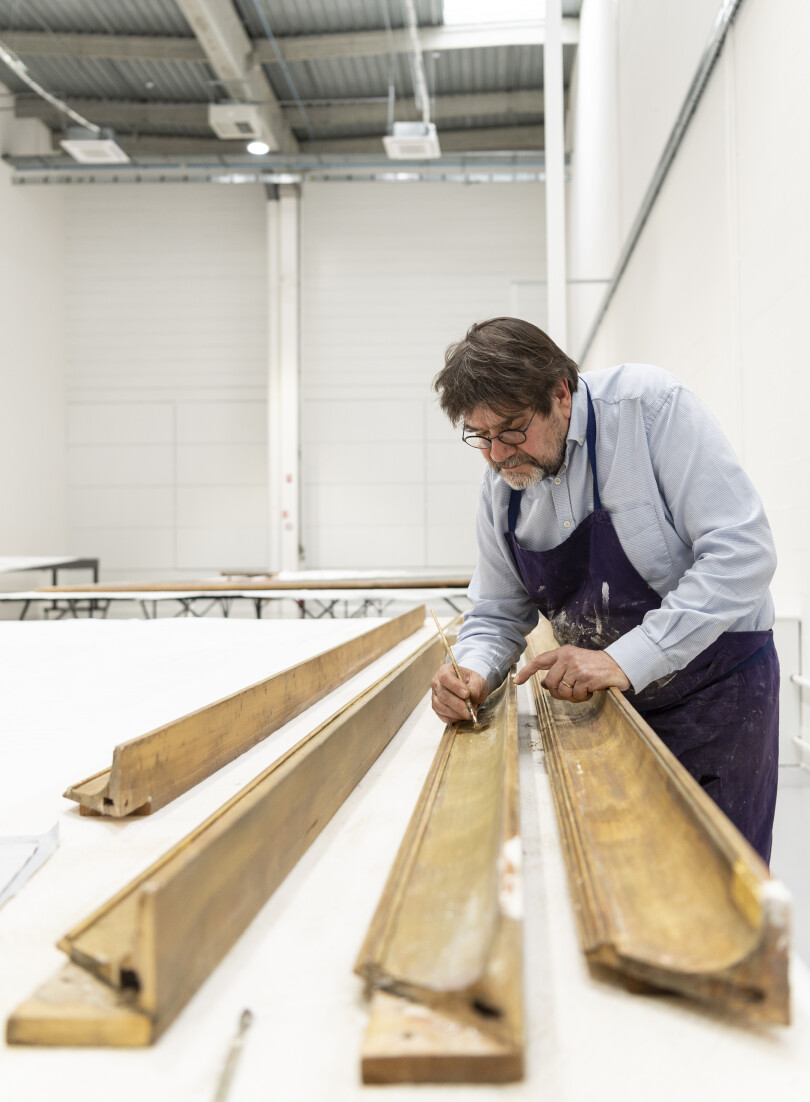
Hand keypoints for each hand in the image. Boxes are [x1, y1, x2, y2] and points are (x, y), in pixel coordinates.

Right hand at [430, 663, 488, 722]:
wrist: (468, 687)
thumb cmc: (471, 681)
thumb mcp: (477, 680)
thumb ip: (475, 687)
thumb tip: (471, 697)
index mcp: (445, 671)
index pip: (445, 678)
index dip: (455, 687)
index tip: (467, 694)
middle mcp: (436, 683)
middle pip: (444, 695)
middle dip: (458, 705)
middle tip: (470, 711)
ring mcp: (435, 696)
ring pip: (441, 707)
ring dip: (456, 714)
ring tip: (469, 714)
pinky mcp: (436, 708)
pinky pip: (442, 716)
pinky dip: (453, 718)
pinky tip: (462, 717)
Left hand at [514, 645, 630, 702]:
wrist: (618, 666)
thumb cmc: (594, 666)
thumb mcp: (574, 662)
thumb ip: (559, 670)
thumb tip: (545, 683)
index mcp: (563, 652)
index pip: (539, 661)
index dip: (526, 672)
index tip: (517, 681)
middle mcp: (568, 658)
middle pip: (550, 683)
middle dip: (557, 692)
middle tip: (570, 692)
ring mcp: (576, 667)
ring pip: (562, 691)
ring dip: (572, 696)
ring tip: (582, 690)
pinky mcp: (586, 678)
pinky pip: (576, 695)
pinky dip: (583, 697)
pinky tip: (590, 690)